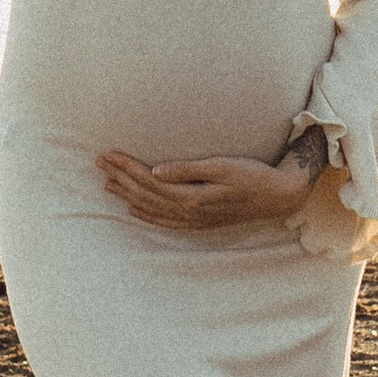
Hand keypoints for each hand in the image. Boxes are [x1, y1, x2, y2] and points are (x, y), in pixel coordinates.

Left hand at [96, 147, 311, 230]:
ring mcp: (194, 220)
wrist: (278, 197)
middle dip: (120, 178)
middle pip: (145, 194)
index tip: (107, 153)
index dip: (126, 166)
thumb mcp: (222, 167)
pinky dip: (147, 216)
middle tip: (99, 163)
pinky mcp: (200, 222)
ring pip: (151, 208)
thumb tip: (156, 170)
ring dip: (128, 196)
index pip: (148, 180)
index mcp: (191, 196)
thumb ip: (188, 171)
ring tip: (108, 184)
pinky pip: (165, 222)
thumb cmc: (252, 175)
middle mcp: (188, 211)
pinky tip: (134, 210)